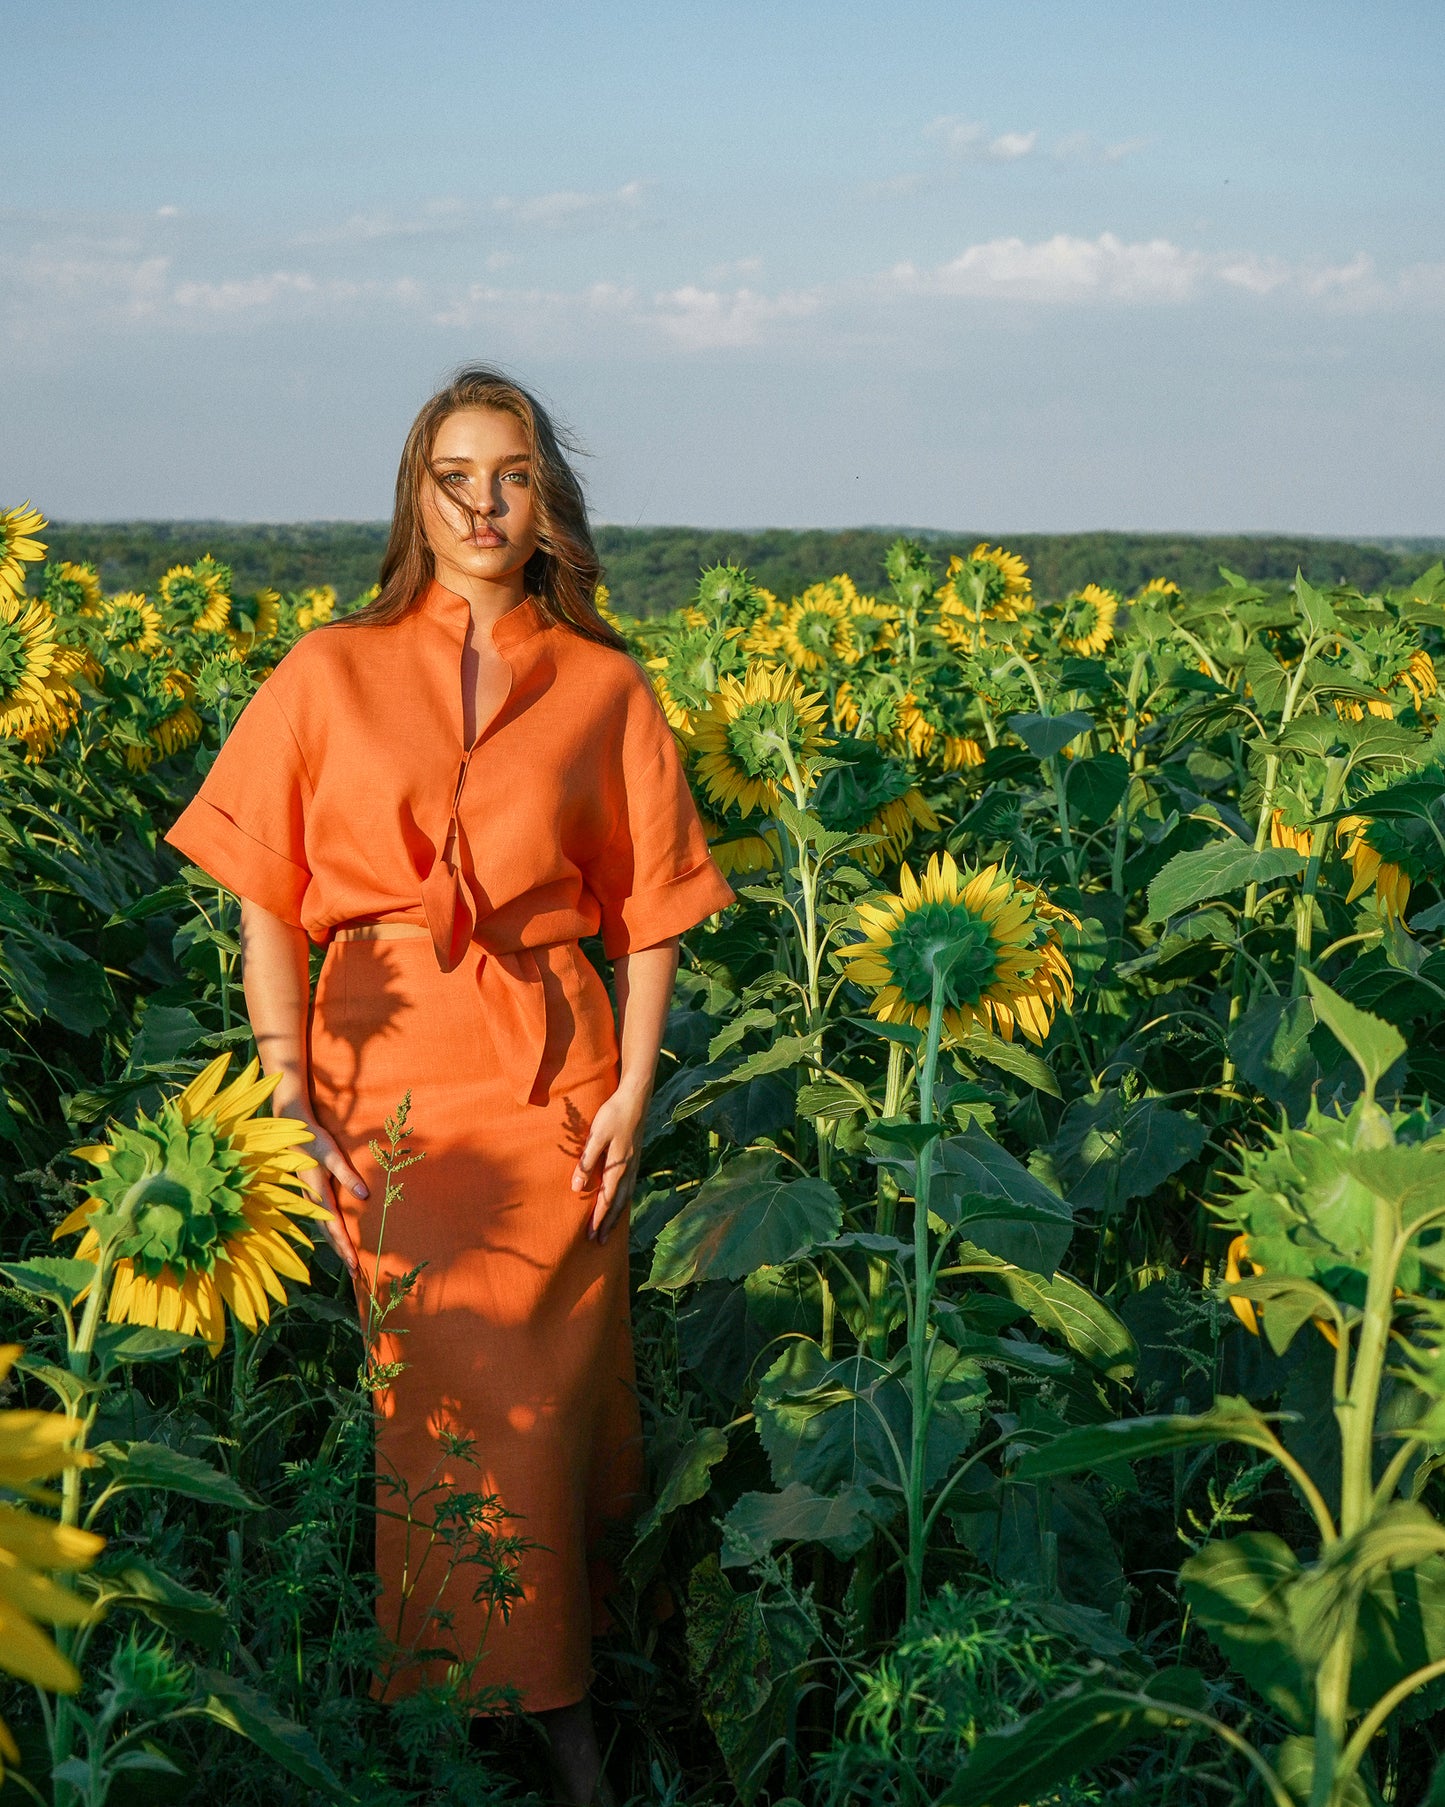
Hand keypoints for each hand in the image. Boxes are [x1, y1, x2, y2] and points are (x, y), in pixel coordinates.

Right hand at [290, 1107, 367, 1276]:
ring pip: (324, 1228)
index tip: (355, 1266)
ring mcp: (309, 1198)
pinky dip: (331, 1231)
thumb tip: (365, 1196)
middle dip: (342, 1253)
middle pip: (329, 1234)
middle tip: (356, 1273)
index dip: (345, 1247)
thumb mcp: (332, 1155)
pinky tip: (337, 1235)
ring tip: (350, 1261)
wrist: (291, 1128)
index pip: (335, 1228)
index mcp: (317, 1195)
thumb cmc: (313, 1140)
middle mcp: (311, 1201)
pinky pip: (322, 1218)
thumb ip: (348, 1175)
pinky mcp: (310, 1193)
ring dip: (337, 1244)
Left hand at [571, 1084, 647, 1245]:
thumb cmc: (613, 1115)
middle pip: (617, 1203)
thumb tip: (576, 1188)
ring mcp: (634, 1165)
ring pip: (625, 1197)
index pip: (606, 1199)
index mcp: (618, 1166)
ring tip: (609, 1230)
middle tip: (599, 1242)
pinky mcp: (635, 1159)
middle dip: (608, 1223)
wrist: (635, 1099)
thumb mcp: (596, 1136)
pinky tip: (620, 1204)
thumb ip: (586, 1161)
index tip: (591, 1235)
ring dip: (616, 1215)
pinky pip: (629, 1188)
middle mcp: (628, 1170)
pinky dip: (623, 1201)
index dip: (599, 1218)